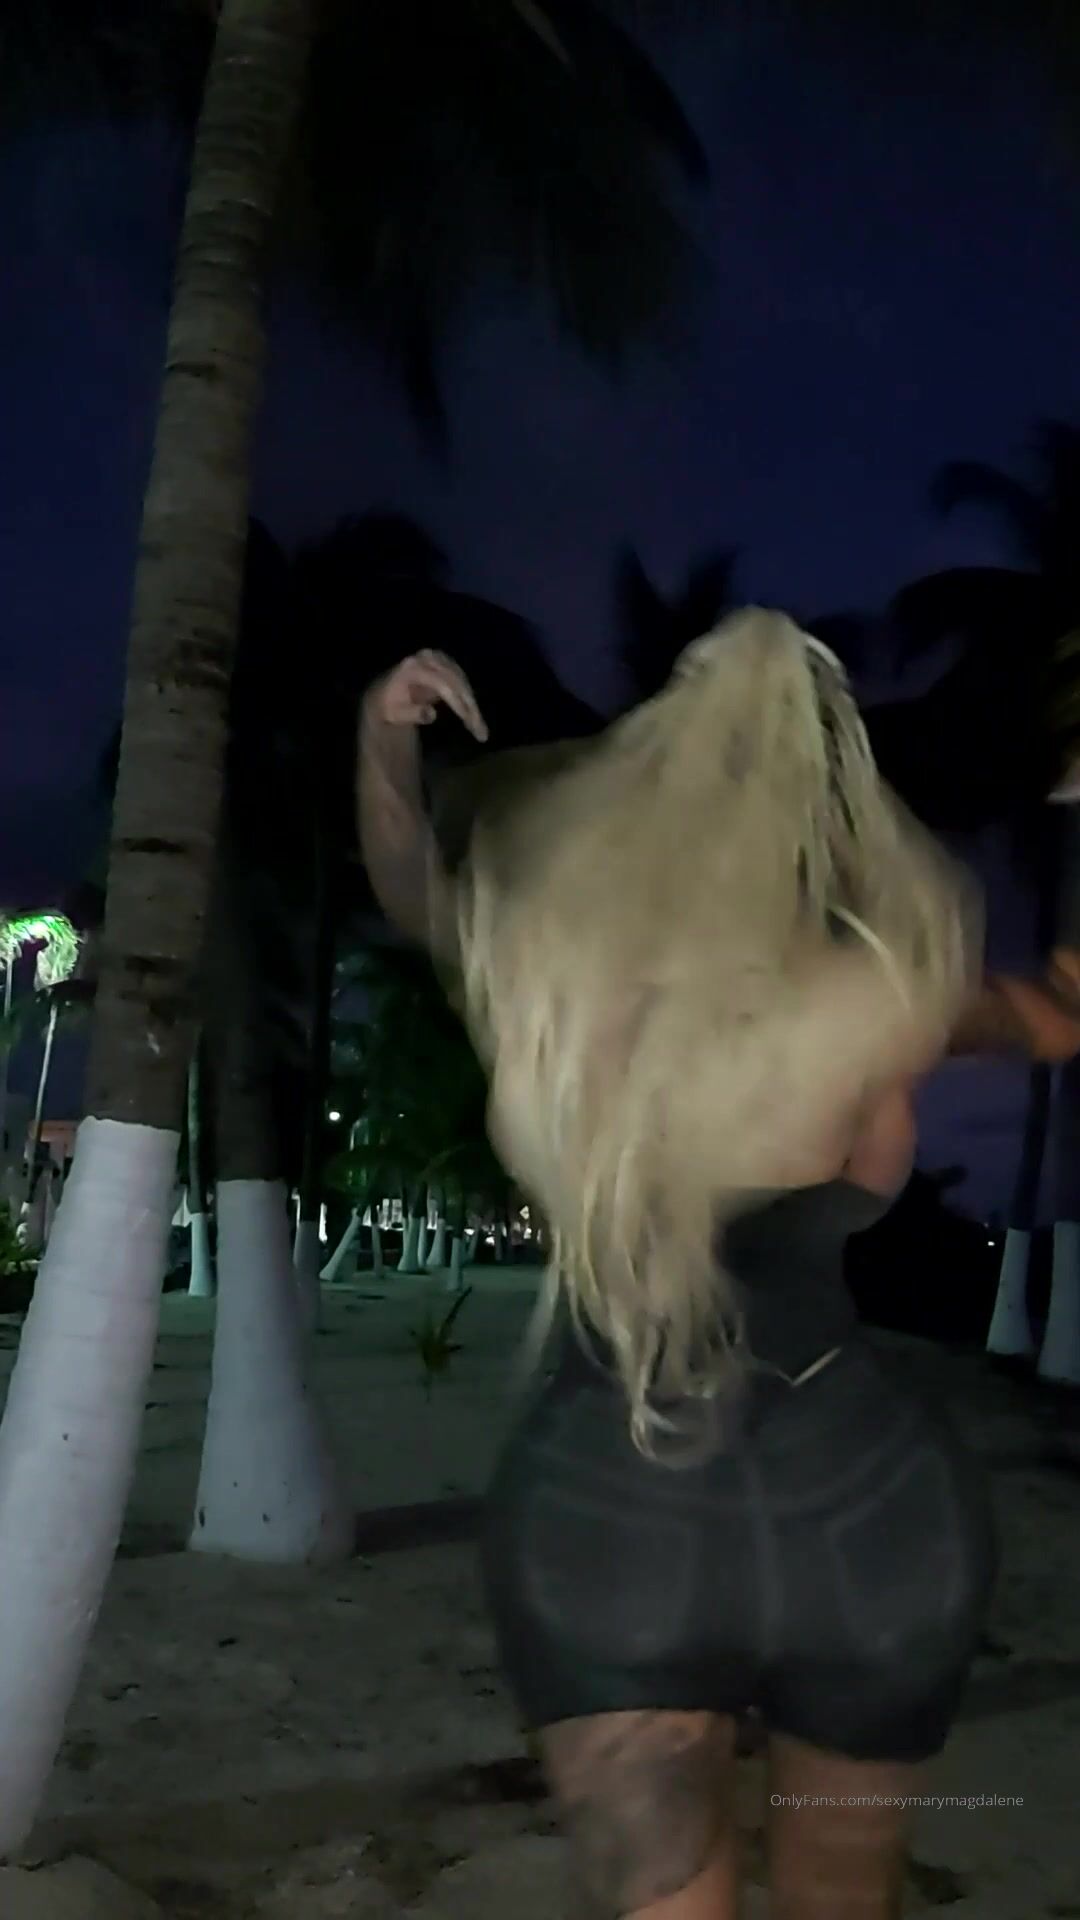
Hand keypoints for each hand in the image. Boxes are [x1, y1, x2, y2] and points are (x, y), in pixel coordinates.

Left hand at [363, 649, 487, 742]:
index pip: (442, 684)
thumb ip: (412, 714)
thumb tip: (431, 714)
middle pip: (456, 682)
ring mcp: (438, 658)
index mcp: (413, 668)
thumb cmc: (390, 706)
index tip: (468, 721)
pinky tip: (473, 716)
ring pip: (462, 682)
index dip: (457, 703)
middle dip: (470, 707)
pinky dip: (469, 699)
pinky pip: (462, 681)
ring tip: (478, 728)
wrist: (386, 692)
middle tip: (479, 730)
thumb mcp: (396, 714)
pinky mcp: (445, 663)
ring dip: (472, 705)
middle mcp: (427, 658)